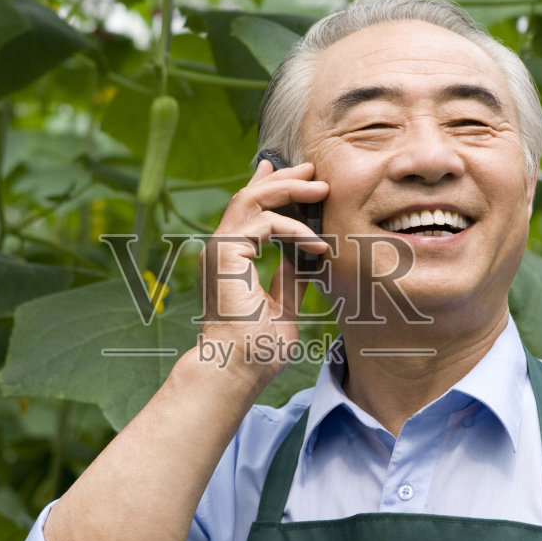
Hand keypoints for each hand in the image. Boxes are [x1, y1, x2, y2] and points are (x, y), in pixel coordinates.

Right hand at [198, 158, 328, 388]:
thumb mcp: (283, 307)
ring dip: (289, 189)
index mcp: (232, 258)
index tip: (299, 178)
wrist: (236, 368)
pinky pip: (265, 223)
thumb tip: (303, 260)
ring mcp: (220, 249)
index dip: (272, 189)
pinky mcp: (226, 254)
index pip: (250, 211)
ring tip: (321, 189)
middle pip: (250, 196)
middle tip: (314, 172)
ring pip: (253, 199)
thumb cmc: (256, 349)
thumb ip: (288, 280)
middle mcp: (222, 249)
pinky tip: (317, 244)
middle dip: (284, 180)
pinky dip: (295, 229)